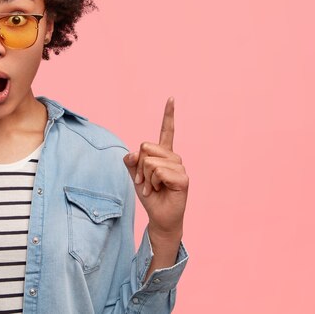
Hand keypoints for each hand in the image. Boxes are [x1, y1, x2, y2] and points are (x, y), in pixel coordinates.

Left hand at [123, 97, 188, 236]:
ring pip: (150, 161)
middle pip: (146, 146)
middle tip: (144, 181)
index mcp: (163, 153)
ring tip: (153, 187)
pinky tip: (159, 190)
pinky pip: (158, 171)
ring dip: (145, 177)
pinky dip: (152, 182)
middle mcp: (173, 157)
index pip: (167, 130)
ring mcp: (179, 167)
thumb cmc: (149, 195)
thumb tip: (132, 154)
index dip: (169, 114)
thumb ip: (132, 162)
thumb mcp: (135, 176)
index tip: (171, 98)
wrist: (159, 216)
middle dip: (139, 166)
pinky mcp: (183, 179)